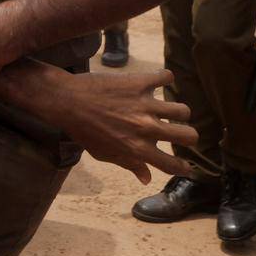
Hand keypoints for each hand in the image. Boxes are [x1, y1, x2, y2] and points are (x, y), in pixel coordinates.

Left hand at [41, 68, 195, 182]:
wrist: (65, 101)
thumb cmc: (82, 130)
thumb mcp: (103, 153)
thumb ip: (128, 164)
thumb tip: (146, 179)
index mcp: (136, 149)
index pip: (171, 164)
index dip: (183, 168)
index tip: (187, 166)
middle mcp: (145, 128)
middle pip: (190, 136)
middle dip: (189, 137)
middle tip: (180, 133)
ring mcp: (144, 105)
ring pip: (183, 110)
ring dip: (177, 111)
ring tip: (166, 110)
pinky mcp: (139, 83)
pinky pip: (166, 76)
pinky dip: (164, 77)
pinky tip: (157, 81)